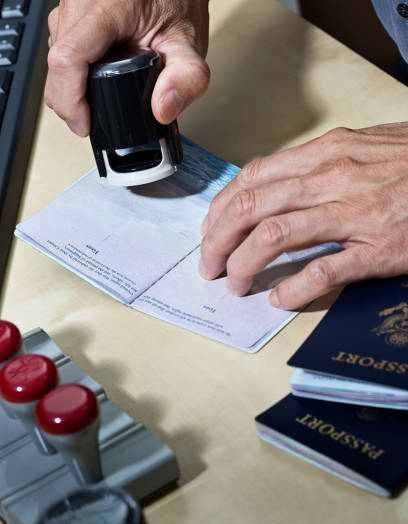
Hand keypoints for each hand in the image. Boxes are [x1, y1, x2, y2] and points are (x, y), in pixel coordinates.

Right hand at [45, 0, 209, 135]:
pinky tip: (99, 76)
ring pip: (54, 62)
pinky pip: (60, 52)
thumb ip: (188, 78)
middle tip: (99, 118)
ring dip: (73, 89)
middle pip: (57, 67)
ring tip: (105, 93)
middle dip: (73, 102)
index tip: (86, 124)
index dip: (70, 100)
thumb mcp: (191, 42)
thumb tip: (163, 109)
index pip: (68, 58)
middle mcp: (80, 3)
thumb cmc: (177, 1)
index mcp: (108, 7)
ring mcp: (70, 7)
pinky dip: (75, 75)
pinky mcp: (68, 15)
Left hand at [199, 123, 407, 308]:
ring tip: (235, 283)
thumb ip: (317, 165)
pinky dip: (294, 288)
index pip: (252, 179)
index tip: (211, 230)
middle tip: (209, 265)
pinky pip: (324, 270)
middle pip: (251, 208)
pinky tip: (280, 298)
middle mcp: (332, 178)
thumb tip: (274, 186)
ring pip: (275, 236)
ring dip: (243, 264)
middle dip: (218, 240)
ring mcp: (355, 214)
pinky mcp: (378, 248)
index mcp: (325, 154)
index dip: (221, 208)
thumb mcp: (360, 148)